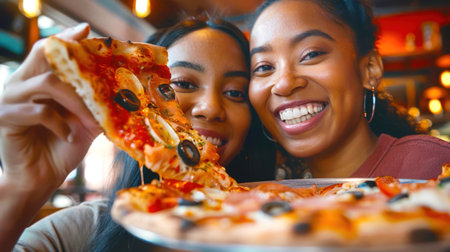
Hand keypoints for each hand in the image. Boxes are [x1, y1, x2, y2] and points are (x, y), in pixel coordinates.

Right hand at [0, 23, 100, 191]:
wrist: (40, 179)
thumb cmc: (62, 148)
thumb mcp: (85, 122)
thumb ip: (96, 105)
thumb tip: (123, 92)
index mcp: (37, 81)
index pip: (50, 51)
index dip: (67, 39)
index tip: (86, 30)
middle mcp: (21, 83)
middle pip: (44, 55)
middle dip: (74, 59)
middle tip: (95, 64)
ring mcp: (10, 99)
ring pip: (47, 83)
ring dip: (76, 101)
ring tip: (91, 120)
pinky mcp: (5, 118)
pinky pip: (39, 111)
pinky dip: (60, 123)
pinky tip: (71, 136)